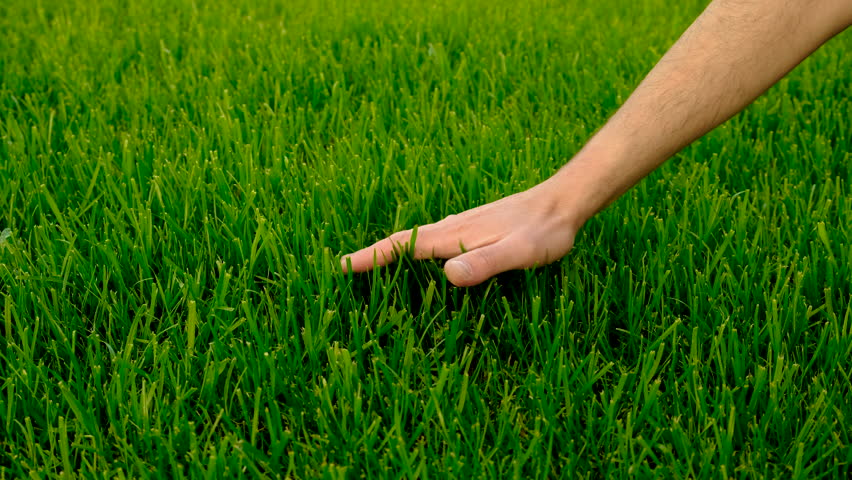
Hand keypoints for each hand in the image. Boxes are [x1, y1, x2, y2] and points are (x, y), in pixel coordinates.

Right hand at [340, 179, 580, 286]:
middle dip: (371, 254)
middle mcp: (451, 227)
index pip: (402, 246)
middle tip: (343, 269)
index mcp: (453, 235)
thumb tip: (447, 275)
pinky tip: (419, 256)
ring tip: (369, 265)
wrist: (563, 203)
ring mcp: (461, 226)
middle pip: (401, 240)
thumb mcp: (517, 252)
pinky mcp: (472, 228)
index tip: (340, 266)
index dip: (371, 257)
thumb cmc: (543, 232)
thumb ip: (484, 263)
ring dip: (390, 250)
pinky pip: (431, 238)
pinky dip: (412, 247)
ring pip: (416, 238)